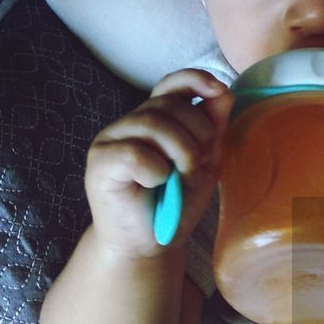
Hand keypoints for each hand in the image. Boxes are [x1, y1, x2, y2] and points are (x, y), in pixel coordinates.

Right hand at [84, 69, 232, 256]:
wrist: (148, 244)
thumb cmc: (174, 204)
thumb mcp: (204, 164)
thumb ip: (212, 129)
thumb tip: (223, 92)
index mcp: (157, 119)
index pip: (172, 84)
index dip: (195, 80)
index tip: (217, 90)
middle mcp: (132, 123)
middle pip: (171, 106)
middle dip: (197, 137)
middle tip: (195, 170)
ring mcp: (112, 139)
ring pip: (153, 124)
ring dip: (180, 155)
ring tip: (180, 180)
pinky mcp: (100, 162)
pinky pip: (133, 152)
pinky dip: (154, 170)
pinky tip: (155, 184)